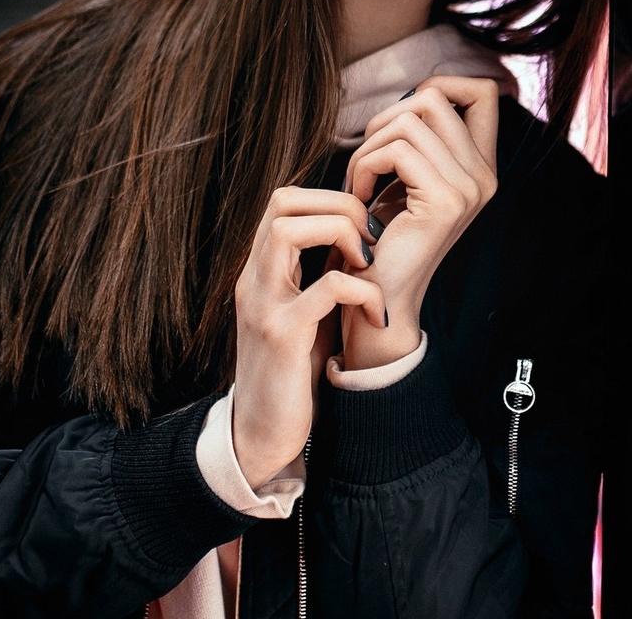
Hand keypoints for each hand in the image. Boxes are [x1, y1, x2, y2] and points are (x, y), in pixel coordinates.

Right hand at [232, 186, 386, 488]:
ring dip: (342, 234)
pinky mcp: (282, 336)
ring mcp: (264, 305)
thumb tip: (359, 239)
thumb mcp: (307, 312)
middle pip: (282, 201)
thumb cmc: (292, 373)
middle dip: (339, 205)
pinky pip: (326, 288)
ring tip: (369, 264)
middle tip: (372, 237)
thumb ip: (320, 275)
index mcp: (261, 271)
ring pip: (291, 230)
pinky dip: (362, 291)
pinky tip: (377, 315)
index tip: (365, 227)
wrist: (263, 433)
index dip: (330, 197)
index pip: (284, 201)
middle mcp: (254, 280)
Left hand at [339, 76, 499, 368]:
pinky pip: (396, 150)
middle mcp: (485, 175)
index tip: (403, 119)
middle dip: (386, 119)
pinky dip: (365, 167)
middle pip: (434, 97)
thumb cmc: (384, 237)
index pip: (483, 91)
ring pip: (410, 119)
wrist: (381, 297)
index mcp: (482, 166)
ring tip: (360, 183)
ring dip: (369, 147)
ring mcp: (470, 188)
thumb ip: (422, 139)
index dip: (440, 85)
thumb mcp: (408, 179)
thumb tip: (417, 91)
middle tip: (368, 162)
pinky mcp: (445, 200)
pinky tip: (360, 197)